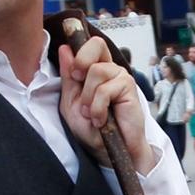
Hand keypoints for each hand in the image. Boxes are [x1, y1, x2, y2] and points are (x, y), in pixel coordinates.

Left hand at [59, 38, 155, 172]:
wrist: (107, 150)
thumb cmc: (91, 128)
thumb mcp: (71, 102)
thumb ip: (68, 77)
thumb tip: (65, 49)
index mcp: (94, 69)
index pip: (89, 43)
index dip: (78, 52)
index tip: (74, 74)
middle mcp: (109, 69)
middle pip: (96, 45)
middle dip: (82, 63)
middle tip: (79, 84)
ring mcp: (120, 77)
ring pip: (97, 70)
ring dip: (88, 97)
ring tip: (91, 114)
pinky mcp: (129, 88)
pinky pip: (106, 89)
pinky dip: (97, 108)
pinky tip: (101, 119)